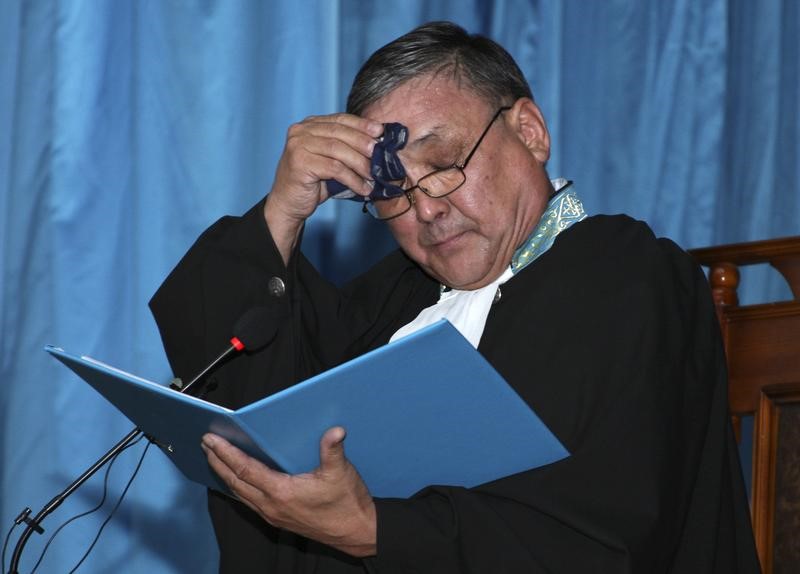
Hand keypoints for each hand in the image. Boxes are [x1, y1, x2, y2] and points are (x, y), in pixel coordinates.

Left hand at [201, 427, 376, 556]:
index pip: (245, 470)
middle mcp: (272, 506)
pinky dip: (238, 488)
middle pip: (235, 482)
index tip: (211, 439)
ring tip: (214, 459)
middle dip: (217, 462)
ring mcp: (274, 515)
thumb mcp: (341, 472)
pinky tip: (236, 481)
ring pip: (240, 494)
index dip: (226, 453)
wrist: (357, 532)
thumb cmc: (347, 503)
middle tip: (205, 444)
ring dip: (224, 475)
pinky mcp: (278, 519)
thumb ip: (333, 449)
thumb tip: (335, 430)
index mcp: (282, 492)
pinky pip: (249, 502)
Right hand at [265, 114, 383, 263]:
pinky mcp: (300, 162)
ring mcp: (298, 145)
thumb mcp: (331, 160)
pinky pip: (334, 168)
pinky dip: (352, 179)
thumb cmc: (312, 183)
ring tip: (374, 176)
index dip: (362, 124)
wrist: (288, 204)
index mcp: (309, 125)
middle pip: (340, 132)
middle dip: (364, 143)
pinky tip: (363, 188)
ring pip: (338, 150)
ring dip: (360, 164)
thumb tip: (377, 146)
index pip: (340, 119)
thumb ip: (347, 149)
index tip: (381, 131)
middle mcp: (301, 131)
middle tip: (381, 155)